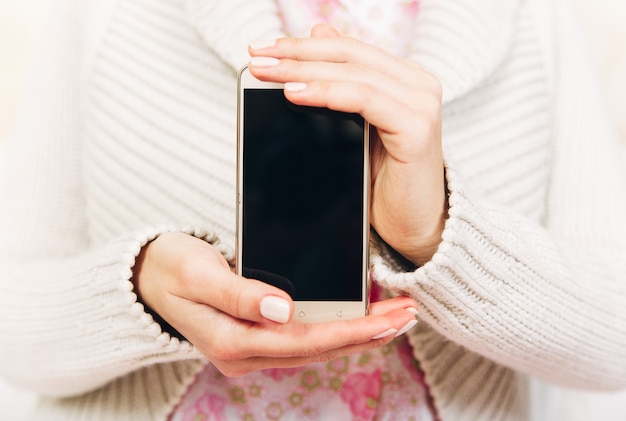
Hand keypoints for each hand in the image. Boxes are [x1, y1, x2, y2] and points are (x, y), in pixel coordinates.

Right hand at [133, 232, 418, 375]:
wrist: (147, 276)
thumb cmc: (170, 267)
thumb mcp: (198, 273)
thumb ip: (239, 294)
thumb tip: (283, 310)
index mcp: (233, 341)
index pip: (306, 341)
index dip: (352, 330)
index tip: (390, 319)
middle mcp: (246, 353)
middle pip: (320, 349)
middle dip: (369, 334)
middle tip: (410, 314)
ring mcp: (251, 349)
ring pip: (317, 347)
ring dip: (359, 333)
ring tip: (396, 317)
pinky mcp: (256, 337)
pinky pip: (306, 339)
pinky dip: (337, 328)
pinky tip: (360, 318)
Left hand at [248, 25, 446, 264]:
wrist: (414, 226)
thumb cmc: (384, 182)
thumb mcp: (355, 127)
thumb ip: (341, 81)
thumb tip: (317, 31)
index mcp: (403, 79)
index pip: (348, 49)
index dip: (303, 44)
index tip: (261, 47)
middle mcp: (417, 84)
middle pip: (348, 56)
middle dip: (296, 54)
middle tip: (256, 57)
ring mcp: (421, 104)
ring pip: (353, 74)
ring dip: (304, 71)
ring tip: (268, 74)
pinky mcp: (417, 128)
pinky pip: (365, 99)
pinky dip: (327, 94)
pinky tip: (296, 94)